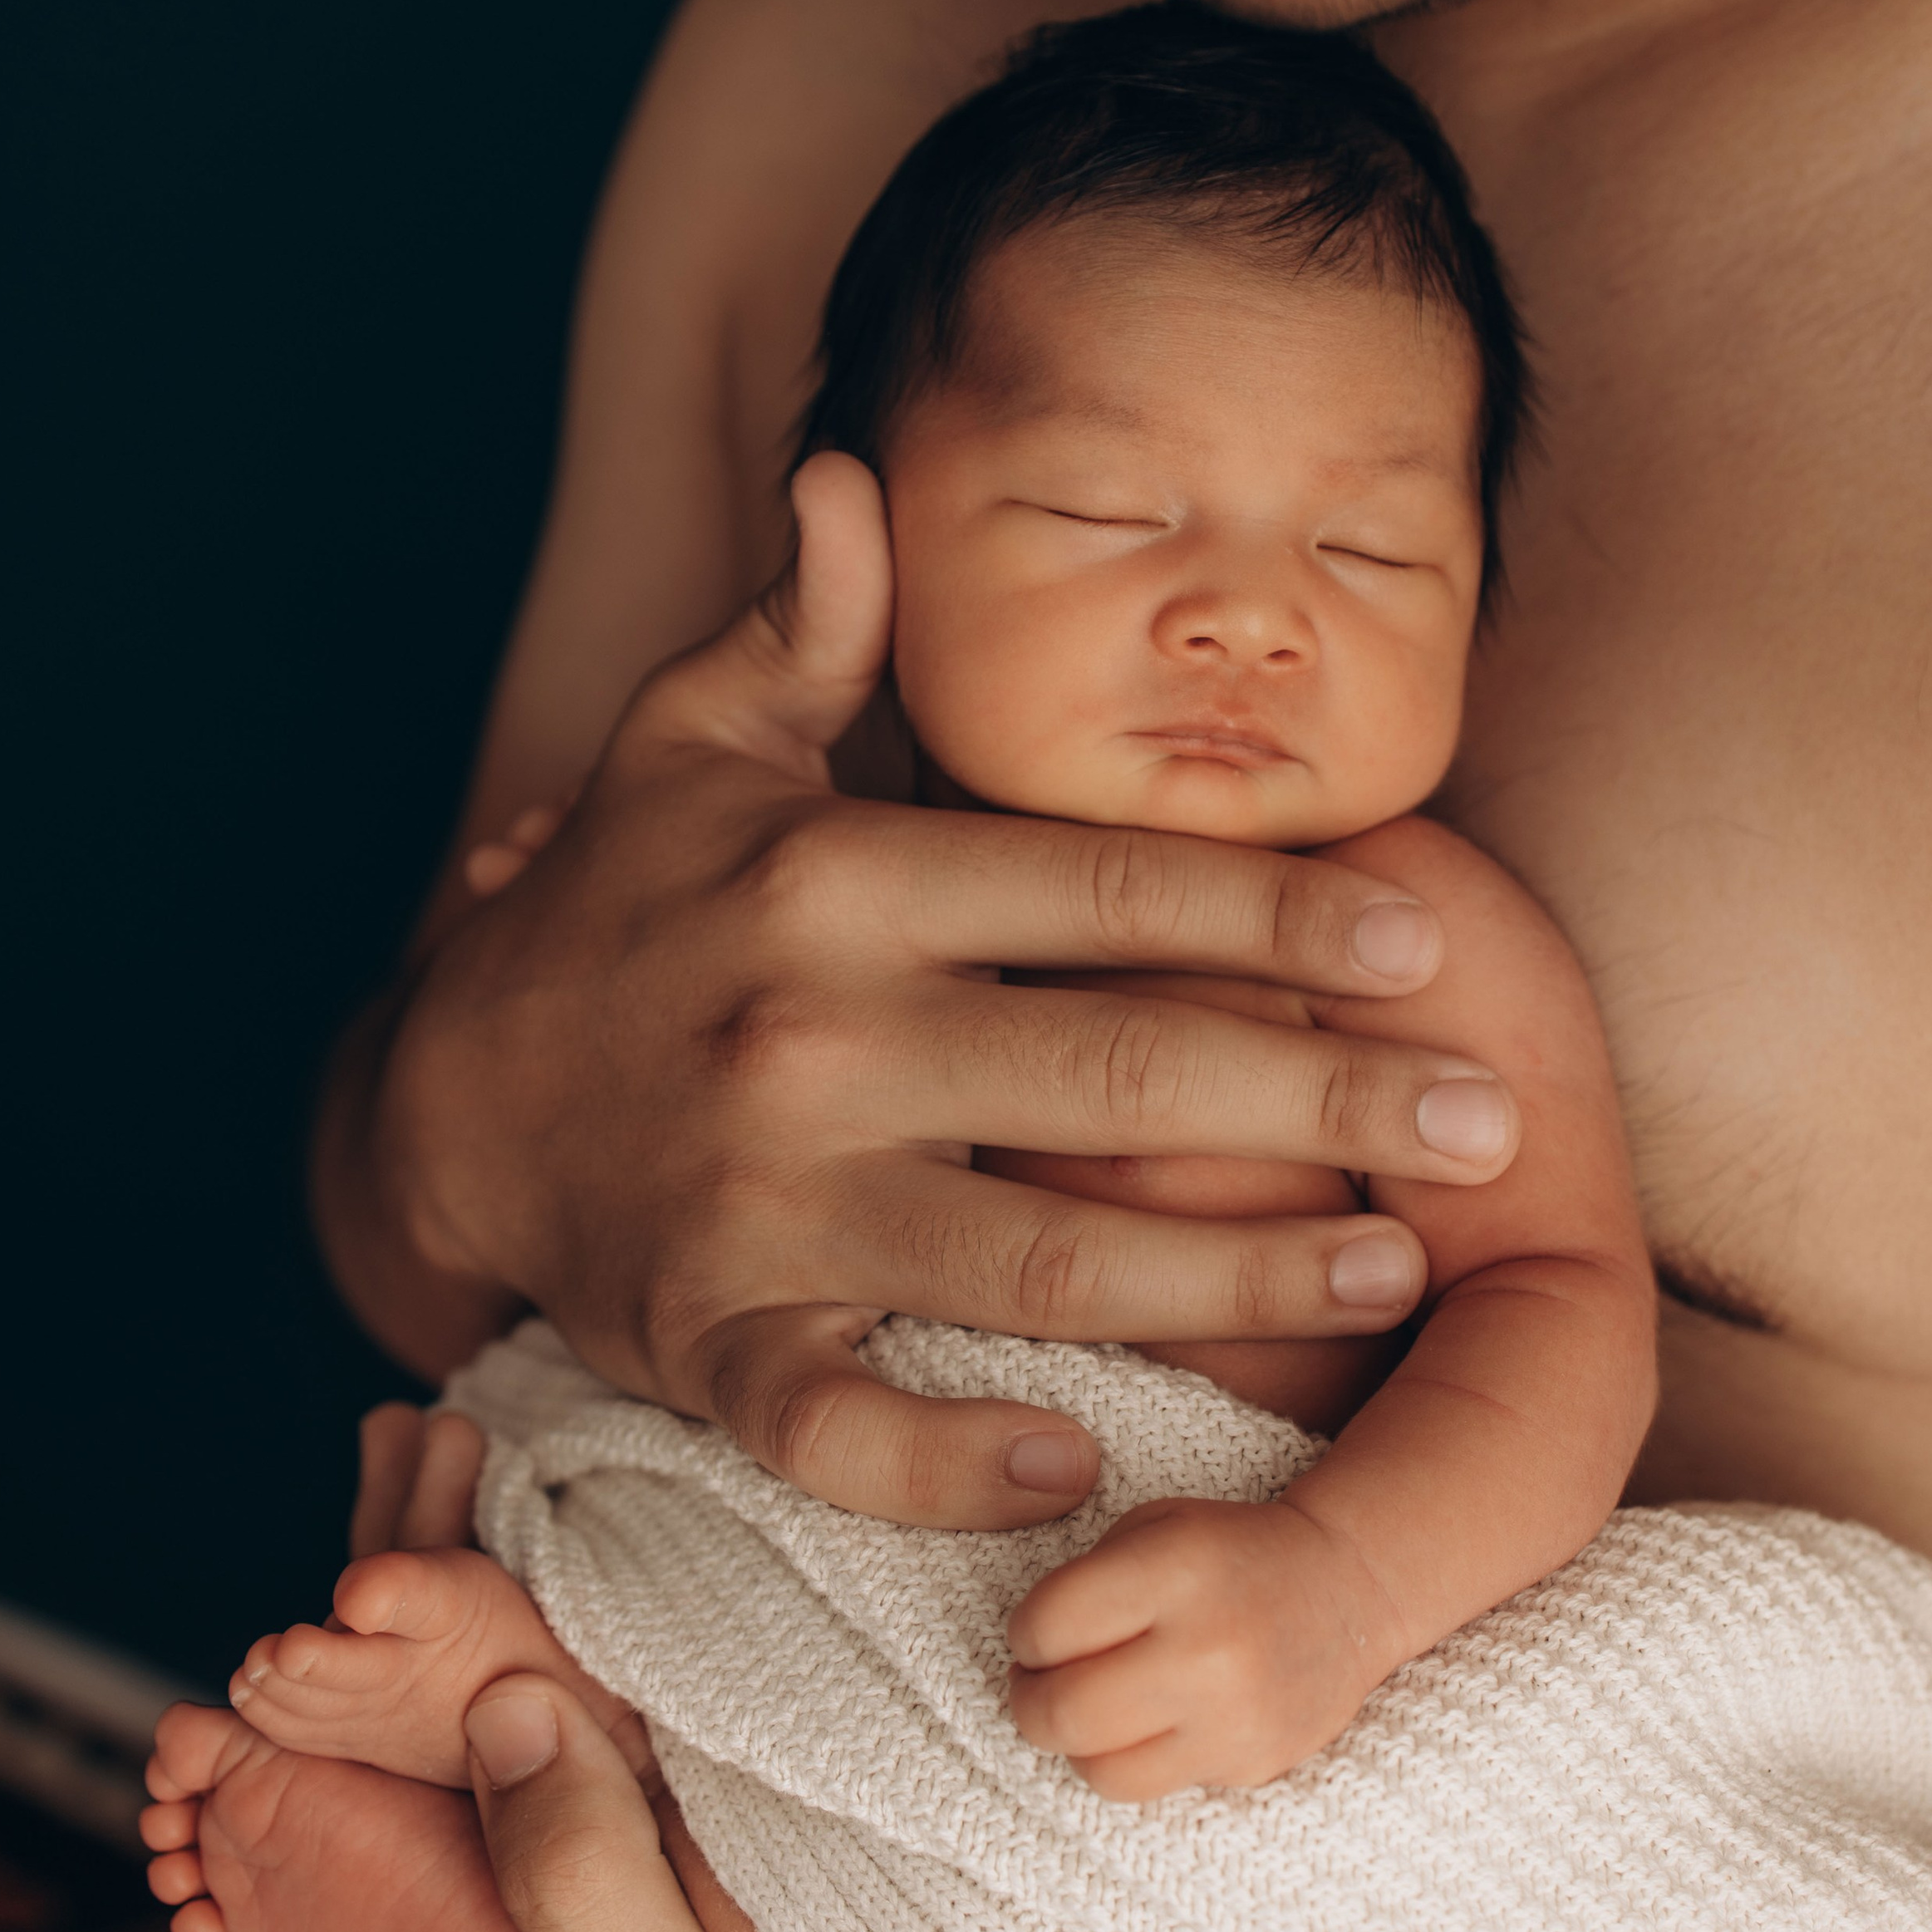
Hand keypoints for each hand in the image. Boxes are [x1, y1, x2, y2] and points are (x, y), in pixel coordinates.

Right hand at [365, 452, 1516, 1531]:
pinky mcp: (709, 1340)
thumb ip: (802, 621)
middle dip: (1320, 1095)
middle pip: (1111, 1076)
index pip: (1098, 887)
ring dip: (1229, 1275)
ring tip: (1392, 1266)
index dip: (1278, 911)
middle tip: (1490, 1115)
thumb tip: (853, 466)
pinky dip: (954, 1459)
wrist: (441, 1100)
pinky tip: (1085, 1465)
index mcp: (834, 876)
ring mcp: (759, 1201)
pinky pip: (841, 1424)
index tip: (1430, 934)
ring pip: (1033, 1259)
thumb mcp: (691, 742)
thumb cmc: (617, 907)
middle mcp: (810, 1036)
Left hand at [1006, 1496, 1403, 1797]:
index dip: (1024, 1634)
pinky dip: (1133, 1762)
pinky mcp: (1252, 1766)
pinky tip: (1144, 1725)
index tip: (1038, 1632)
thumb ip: (1087, 1579)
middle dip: (1029, 1699)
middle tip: (1040, 1680)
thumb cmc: (1231, 1554)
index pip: (1046, 1626)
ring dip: (1076, 1743)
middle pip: (1061, 1712)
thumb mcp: (1156, 1527)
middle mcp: (1206, 1648)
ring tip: (1089, 1708)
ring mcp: (1233, 1718)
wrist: (1347, 1590)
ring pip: (1099, 1771)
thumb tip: (1029, 1653)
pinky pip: (1153, 1789)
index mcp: (1176, 1568)